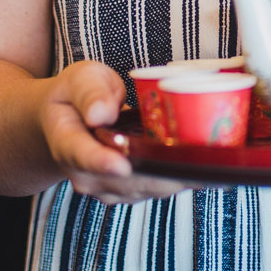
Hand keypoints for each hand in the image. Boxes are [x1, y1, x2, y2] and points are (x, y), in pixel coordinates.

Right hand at [40, 60, 189, 204]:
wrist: (68, 121)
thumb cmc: (76, 96)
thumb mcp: (79, 79)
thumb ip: (90, 93)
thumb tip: (100, 112)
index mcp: (67, 143)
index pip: (84, 157)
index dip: (103, 163)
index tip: (122, 165)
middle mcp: (86, 174)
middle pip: (127, 182)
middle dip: (160, 170)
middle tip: (195, 154)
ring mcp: (107, 187)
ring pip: (147, 188)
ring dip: (175, 174)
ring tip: (203, 154)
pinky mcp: (128, 191)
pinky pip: (157, 188)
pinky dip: (178, 175)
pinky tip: (197, 159)